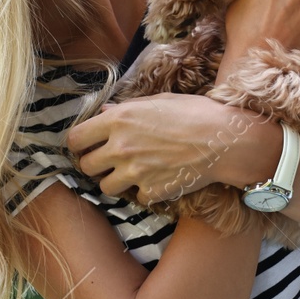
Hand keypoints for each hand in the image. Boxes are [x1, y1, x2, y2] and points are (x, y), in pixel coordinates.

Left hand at [66, 93, 260, 204]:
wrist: (224, 140)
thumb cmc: (194, 113)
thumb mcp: (157, 102)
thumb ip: (125, 109)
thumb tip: (103, 113)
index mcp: (118, 120)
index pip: (75, 139)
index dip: (78, 144)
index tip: (86, 146)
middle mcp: (120, 147)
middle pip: (86, 167)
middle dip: (95, 165)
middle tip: (110, 162)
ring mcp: (135, 173)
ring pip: (106, 188)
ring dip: (116, 182)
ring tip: (133, 173)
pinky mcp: (151, 191)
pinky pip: (137, 197)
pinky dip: (145, 191)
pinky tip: (159, 179)